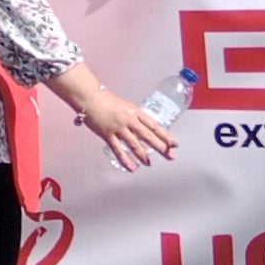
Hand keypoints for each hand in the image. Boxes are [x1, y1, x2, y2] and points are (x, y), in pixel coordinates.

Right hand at [62, 72, 177, 172]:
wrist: (90, 97)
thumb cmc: (105, 100)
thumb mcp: (125, 107)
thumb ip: (134, 118)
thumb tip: (142, 130)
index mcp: (135, 112)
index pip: (154, 126)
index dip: (165, 135)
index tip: (174, 144)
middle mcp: (129, 120)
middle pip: (148, 136)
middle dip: (161, 147)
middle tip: (170, 156)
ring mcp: (118, 128)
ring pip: (135, 144)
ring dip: (143, 155)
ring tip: (149, 163)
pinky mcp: (107, 134)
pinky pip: (118, 149)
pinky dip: (125, 159)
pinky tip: (131, 167)